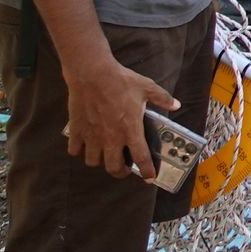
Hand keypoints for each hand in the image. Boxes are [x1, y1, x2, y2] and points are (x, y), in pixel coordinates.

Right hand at [64, 54, 178, 180]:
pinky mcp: (77, 131)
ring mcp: (92, 136)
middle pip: (113, 168)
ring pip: (93, 162)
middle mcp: (111, 137)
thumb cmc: (121, 80)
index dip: (147, 171)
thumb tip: (176, 105)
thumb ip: (163, 98)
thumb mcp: (147, 87)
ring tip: (104, 154)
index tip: (149, 178)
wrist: (93, 73)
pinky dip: (79, 150)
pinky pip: (74, 150)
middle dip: (120, 172)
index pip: (141, 157)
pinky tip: (85, 144)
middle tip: (124, 168)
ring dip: (99, 161)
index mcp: (130, 129)